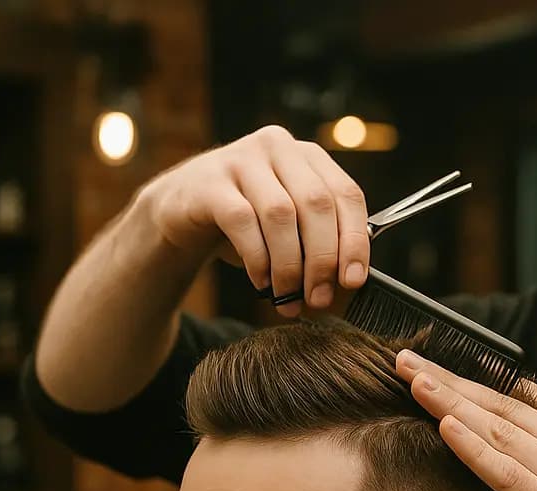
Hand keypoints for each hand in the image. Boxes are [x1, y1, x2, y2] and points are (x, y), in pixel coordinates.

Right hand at [139, 125, 370, 317]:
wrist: (181, 210)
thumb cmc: (247, 222)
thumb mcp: (290, 226)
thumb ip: (320, 239)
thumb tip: (350, 279)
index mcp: (308, 155)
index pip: (346, 194)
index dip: (355, 240)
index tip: (354, 280)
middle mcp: (277, 147)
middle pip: (316, 204)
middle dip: (323, 259)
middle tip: (319, 298)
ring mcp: (241, 159)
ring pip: (281, 215)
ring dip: (289, 265)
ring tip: (288, 297)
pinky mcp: (209, 182)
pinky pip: (242, 223)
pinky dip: (257, 258)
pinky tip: (260, 281)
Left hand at [396, 351, 536, 490]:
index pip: (524, 394)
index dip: (478, 378)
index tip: (440, 366)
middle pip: (501, 405)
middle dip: (449, 381)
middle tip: (405, 361)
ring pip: (497, 431)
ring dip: (449, 404)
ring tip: (413, 382)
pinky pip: (506, 473)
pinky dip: (473, 447)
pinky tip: (444, 427)